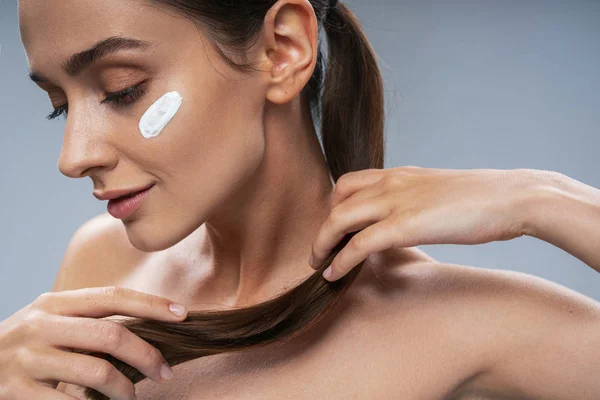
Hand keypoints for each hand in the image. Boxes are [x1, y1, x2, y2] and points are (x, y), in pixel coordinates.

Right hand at [0, 287, 187, 399]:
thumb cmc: (25, 347)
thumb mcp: (51, 323)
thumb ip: (88, 321)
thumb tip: (146, 325)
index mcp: (54, 304)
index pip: (112, 296)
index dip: (151, 304)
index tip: (182, 314)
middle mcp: (39, 325)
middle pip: (111, 335)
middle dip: (147, 355)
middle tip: (165, 372)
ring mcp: (26, 359)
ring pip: (97, 372)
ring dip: (126, 390)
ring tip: (132, 398)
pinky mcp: (16, 392)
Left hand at [310, 166, 544, 280]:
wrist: (514, 197)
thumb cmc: (485, 199)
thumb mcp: (440, 192)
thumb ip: (416, 201)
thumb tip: (408, 220)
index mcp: (400, 173)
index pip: (349, 182)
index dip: (334, 206)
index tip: (334, 228)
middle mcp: (391, 182)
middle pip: (336, 199)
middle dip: (322, 226)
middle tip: (318, 250)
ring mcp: (396, 201)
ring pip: (339, 219)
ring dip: (322, 244)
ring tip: (316, 265)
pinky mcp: (405, 225)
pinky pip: (358, 243)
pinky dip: (340, 260)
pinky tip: (333, 275)